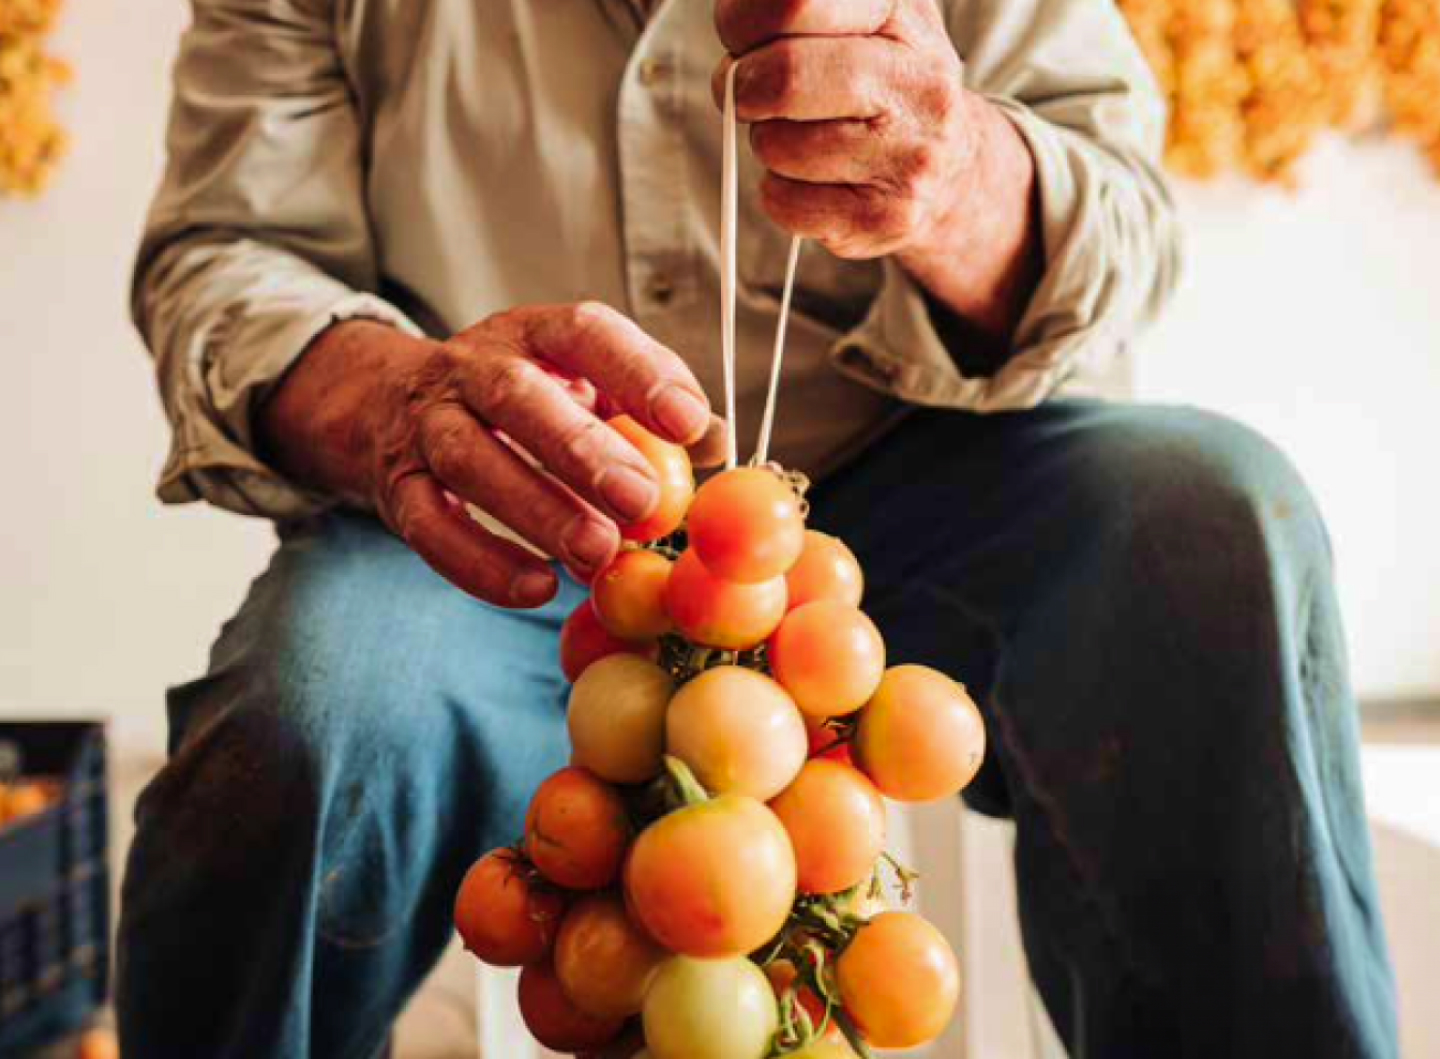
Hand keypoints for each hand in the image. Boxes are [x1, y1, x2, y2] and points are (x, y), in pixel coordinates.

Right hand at [259, 304, 722, 607]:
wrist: (390, 405)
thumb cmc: (523, 404)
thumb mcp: (583, 388)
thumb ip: (647, 412)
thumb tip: (719, 447)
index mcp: (533, 334)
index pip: (585, 332)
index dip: (638, 372)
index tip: (689, 423)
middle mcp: (473, 368)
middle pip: (518, 397)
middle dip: (581, 450)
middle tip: (642, 502)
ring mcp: (427, 425)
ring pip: (470, 459)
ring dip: (535, 509)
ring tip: (597, 554)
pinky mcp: (398, 486)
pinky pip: (429, 525)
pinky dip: (479, 562)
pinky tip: (536, 591)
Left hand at [714, 0, 975, 260]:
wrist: (953, 168)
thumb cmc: (882, 85)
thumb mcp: (859, 23)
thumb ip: (795, 14)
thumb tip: (733, 24)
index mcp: (901, 16)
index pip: (796, 3)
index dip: (743, 20)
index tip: (740, 37)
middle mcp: (918, 83)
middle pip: (783, 78)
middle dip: (745, 88)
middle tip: (751, 94)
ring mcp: (907, 156)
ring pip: (776, 146)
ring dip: (768, 144)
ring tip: (803, 138)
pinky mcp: (884, 217)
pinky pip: (784, 202)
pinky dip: (779, 192)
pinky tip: (813, 179)